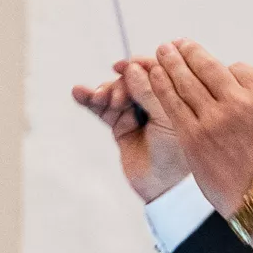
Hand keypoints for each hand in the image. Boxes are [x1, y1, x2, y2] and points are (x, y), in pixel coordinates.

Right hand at [69, 67, 190, 202]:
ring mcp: (136, 113)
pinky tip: (78, 92)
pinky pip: (103, 109)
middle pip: (132, 78)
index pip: (156, 70)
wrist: (163, 187)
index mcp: (173, 96)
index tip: (125, 67)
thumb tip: (132, 67)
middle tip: (116, 99)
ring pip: (116, 92)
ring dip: (105, 91)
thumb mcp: (166, 119)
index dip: (140, 65)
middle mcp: (155, 101)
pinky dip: (89, 100)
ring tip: (98, 99)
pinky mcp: (120, 126)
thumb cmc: (175, 153)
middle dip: (121, 84)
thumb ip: (150, 93)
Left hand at [126, 41, 252, 249]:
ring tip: (161, 52)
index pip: (235, 69)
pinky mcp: (193, 136)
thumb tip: (228, 77)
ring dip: (170, 63)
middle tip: (174, 44)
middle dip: (187, 53)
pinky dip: (160, 85)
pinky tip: (152, 75)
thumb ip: (251, 96)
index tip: (201, 59)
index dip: (215, 65)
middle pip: (207, 68)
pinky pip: (172, 103)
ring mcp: (214, 119)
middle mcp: (239, 102)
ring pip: (186, 82)